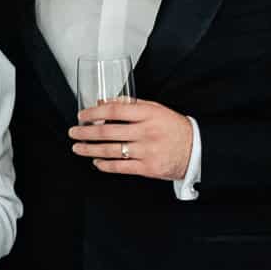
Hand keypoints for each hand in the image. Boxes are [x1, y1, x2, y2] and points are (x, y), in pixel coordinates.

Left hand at [70, 99, 193, 178]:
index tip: (82, 115)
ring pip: (110, 150)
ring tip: (78, 147)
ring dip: (89, 149)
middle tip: (73, 132)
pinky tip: (96, 161)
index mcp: (149, 114)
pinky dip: (104, 164)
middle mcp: (147, 132)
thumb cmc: (174, 128)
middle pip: (108, 131)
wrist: (197, 150)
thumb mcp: (156, 110)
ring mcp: (147, 151)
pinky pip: (120, 167)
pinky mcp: (147, 168)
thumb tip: (104, 102)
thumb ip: (131, 104)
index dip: (94, 112)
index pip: (115, 110)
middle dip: (85, 132)